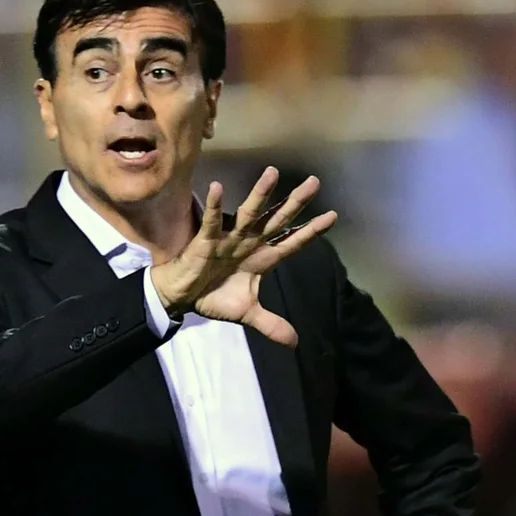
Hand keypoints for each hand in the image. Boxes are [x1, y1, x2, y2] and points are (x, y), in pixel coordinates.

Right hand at [151, 167, 336, 346]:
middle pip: (277, 220)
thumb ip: (271, 325)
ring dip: (260, 194)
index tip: (333, 217)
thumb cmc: (214, 296)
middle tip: (315, 182)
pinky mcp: (207, 241)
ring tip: (273, 173)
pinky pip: (213, 221)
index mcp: (262, 258)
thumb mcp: (247, 314)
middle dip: (295, 203)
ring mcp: (230, 239)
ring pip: (249, 214)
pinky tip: (219, 186)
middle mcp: (250, 243)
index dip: (311, 231)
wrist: (183, 297)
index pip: (292, 242)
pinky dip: (216, 206)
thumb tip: (295, 343)